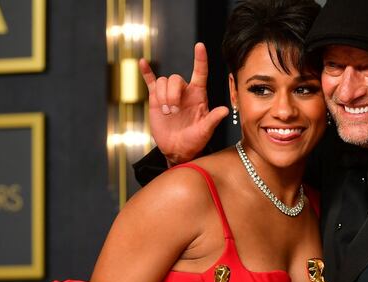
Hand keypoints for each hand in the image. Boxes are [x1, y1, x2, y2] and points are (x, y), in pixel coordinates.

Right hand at [139, 42, 229, 166]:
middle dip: (172, 94)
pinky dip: (146, 72)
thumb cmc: (194, 141)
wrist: (177, 149)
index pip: (200, 72)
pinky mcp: (156, 99)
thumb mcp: (205, 131)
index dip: (200, 59)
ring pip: (163, 82)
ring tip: (166, 113)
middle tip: (173, 111)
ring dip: (162, 96)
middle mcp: (184, 91)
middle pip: (175, 79)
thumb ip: (213, 119)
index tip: (200, 46)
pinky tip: (142, 62)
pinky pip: (150, 81)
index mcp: (199, 95)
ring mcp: (169, 94)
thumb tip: (225, 110)